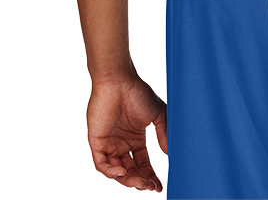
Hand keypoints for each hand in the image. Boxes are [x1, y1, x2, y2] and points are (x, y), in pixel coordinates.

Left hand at [87, 74, 166, 191]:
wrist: (120, 80)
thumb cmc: (138, 92)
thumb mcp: (157, 114)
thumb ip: (164, 134)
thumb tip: (170, 154)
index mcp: (135, 138)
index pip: (143, 164)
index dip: (151, 176)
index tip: (159, 186)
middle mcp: (122, 143)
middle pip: (130, 171)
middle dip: (140, 181)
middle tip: (150, 186)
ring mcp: (109, 144)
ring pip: (116, 172)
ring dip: (127, 180)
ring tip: (140, 182)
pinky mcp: (97, 142)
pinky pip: (102, 164)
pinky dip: (111, 172)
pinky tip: (122, 171)